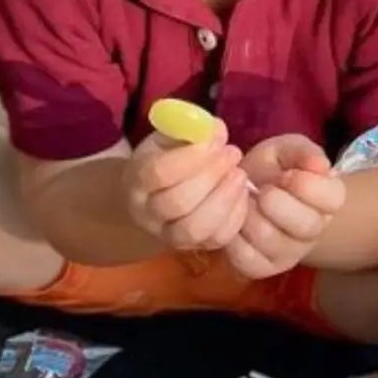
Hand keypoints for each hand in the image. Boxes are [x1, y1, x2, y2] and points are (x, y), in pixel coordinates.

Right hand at [124, 121, 251, 252]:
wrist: (156, 200)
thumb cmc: (165, 160)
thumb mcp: (169, 138)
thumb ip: (190, 130)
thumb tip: (216, 129)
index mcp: (136, 181)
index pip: (158, 173)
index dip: (191, 156)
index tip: (217, 138)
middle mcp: (148, 214)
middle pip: (177, 202)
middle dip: (211, 175)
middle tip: (233, 153)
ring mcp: (171, 236)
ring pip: (196, 228)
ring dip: (225, 198)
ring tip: (239, 174)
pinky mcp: (198, 248)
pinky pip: (218, 238)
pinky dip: (236, 215)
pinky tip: (242, 193)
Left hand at [224, 134, 346, 279]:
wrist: (248, 191)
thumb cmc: (273, 169)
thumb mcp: (287, 150)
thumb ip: (302, 152)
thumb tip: (318, 165)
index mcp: (329, 201)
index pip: (331, 199)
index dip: (304, 183)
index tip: (286, 173)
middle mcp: (315, 233)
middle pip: (305, 225)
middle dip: (274, 201)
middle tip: (260, 189)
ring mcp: (289, 254)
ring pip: (270, 239)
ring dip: (250, 214)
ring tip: (245, 201)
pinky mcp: (261, 267)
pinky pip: (246, 257)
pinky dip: (233, 234)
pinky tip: (236, 219)